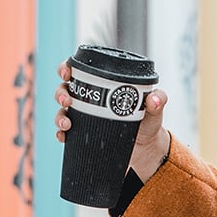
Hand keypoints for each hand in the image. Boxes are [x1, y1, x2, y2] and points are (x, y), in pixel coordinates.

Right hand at [54, 61, 172, 181]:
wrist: (146, 148)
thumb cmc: (148, 122)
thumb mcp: (153, 110)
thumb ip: (158, 101)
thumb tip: (155, 99)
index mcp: (103, 86)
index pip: (79, 71)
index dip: (66, 68)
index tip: (66, 73)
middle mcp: (89, 100)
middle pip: (65, 90)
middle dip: (60, 93)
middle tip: (66, 100)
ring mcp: (84, 117)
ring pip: (62, 112)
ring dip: (59, 116)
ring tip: (67, 124)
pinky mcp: (82, 135)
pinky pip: (65, 133)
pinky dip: (61, 134)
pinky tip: (63, 137)